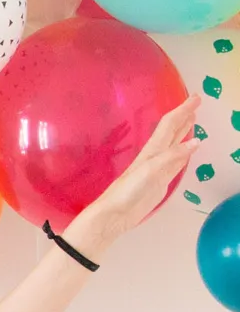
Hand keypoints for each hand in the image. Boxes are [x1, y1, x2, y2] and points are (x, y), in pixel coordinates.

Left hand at [89, 94, 201, 236]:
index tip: (196, 97)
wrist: (115, 213)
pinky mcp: (160, 181)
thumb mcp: (151, 170)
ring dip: (184, 131)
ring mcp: (158, 168)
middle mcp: (156, 155)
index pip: (169, 124)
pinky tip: (188, 150)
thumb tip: (196, 141)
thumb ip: (173, 156)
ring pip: (175, 144)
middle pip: (172, 131)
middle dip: (185, 115)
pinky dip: (184, 152)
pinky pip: (176, 161)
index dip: (182, 110)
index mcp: (152, 150)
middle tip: (197, 102)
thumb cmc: (128, 190)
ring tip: (193, 119)